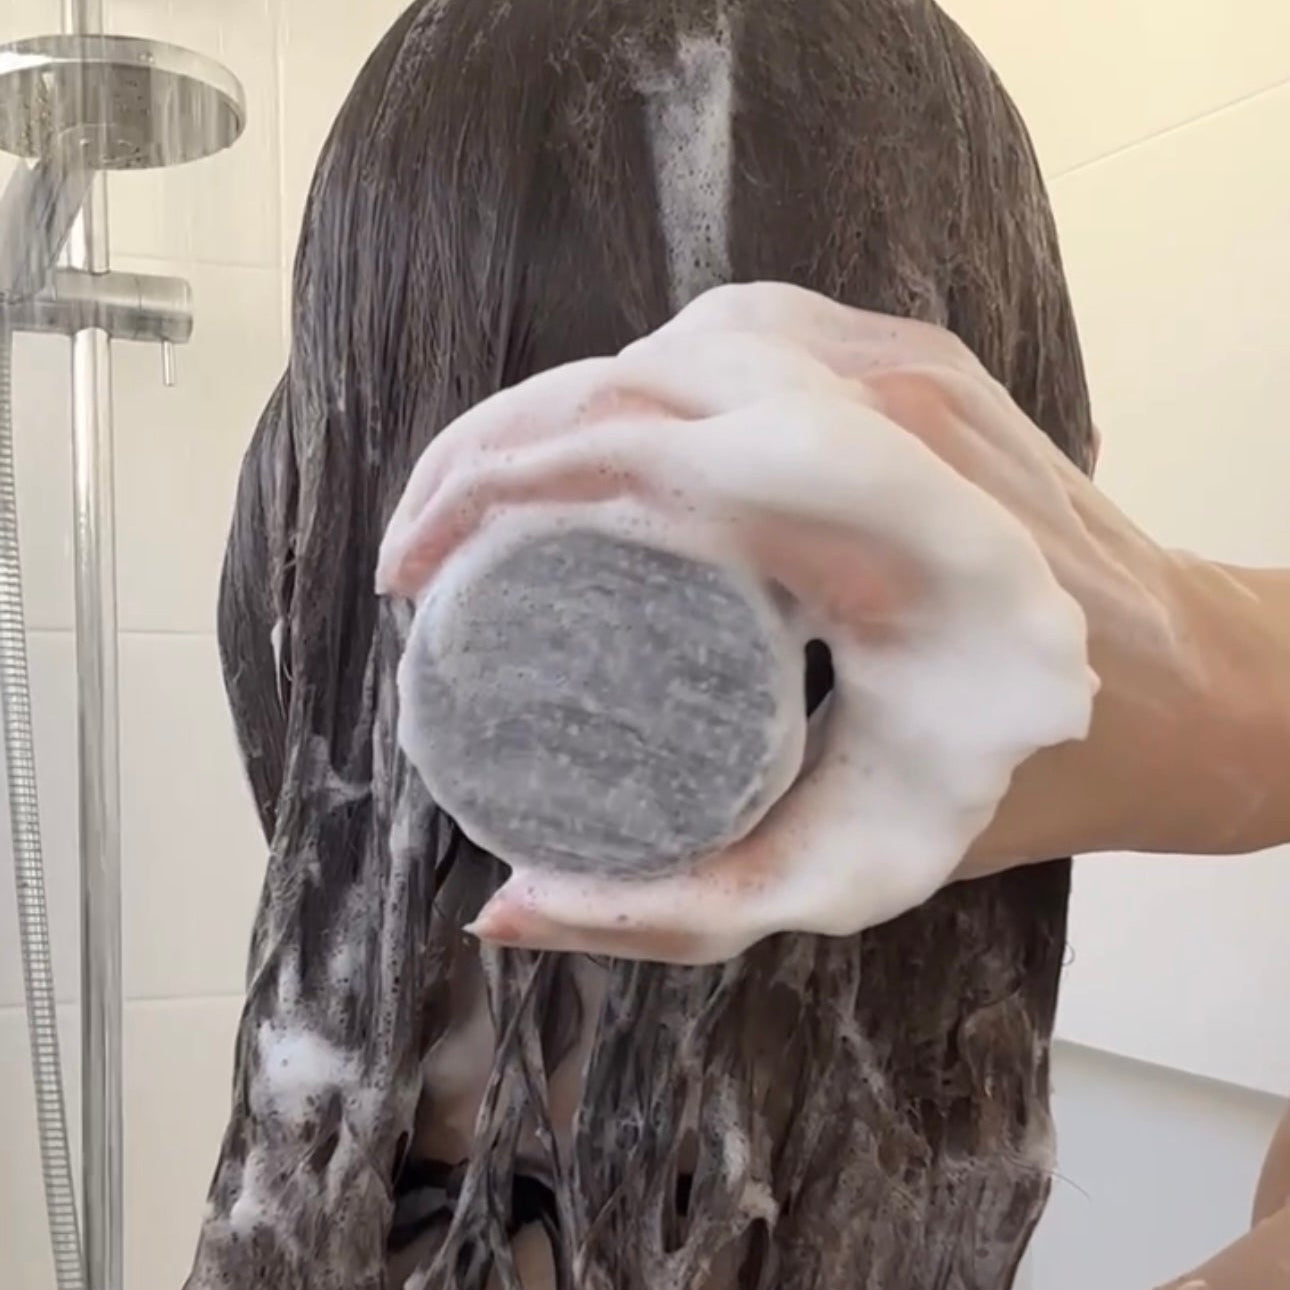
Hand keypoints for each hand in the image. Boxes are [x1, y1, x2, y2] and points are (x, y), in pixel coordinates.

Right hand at [378, 282, 1288, 962]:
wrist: (1175, 684)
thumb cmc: (1024, 776)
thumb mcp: (855, 870)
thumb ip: (681, 911)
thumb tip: (505, 909)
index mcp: (894, 531)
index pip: (651, 446)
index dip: (497, 485)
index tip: (418, 566)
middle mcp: (895, 417)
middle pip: (638, 375)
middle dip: (490, 447)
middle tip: (420, 544)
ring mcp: (905, 368)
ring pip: (678, 340)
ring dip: (558, 407)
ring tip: (486, 498)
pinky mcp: (907, 360)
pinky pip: (739, 337)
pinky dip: (638, 380)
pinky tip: (594, 444)